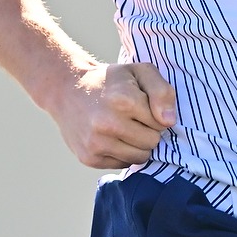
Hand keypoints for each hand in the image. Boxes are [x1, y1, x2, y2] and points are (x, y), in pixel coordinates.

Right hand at [51, 61, 177, 168]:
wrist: (67, 89)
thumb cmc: (111, 81)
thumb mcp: (140, 72)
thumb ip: (162, 91)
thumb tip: (169, 122)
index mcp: (124, 100)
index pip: (161, 123)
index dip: (156, 114)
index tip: (142, 106)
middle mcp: (108, 123)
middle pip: (152, 142)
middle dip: (148, 131)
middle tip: (133, 117)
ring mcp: (96, 143)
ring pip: (139, 157)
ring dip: (138, 145)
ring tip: (125, 128)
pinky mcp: (89, 158)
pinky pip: (122, 164)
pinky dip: (123, 153)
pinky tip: (112, 137)